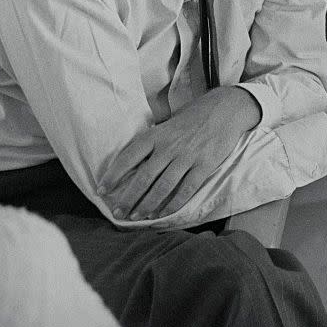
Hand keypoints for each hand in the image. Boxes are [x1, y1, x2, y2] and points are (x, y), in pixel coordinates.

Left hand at [97, 87, 259, 220]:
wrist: (225, 109)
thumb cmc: (192, 117)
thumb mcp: (167, 124)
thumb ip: (152, 141)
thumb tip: (133, 161)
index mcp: (156, 135)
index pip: (128, 157)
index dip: (113, 175)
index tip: (102, 190)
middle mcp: (169, 146)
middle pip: (143, 177)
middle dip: (128, 198)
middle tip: (118, 213)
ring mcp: (187, 156)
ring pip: (163, 186)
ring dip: (147, 204)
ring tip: (137, 217)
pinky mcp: (204, 165)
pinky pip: (186, 189)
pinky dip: (173, 203)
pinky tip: (164, 213)